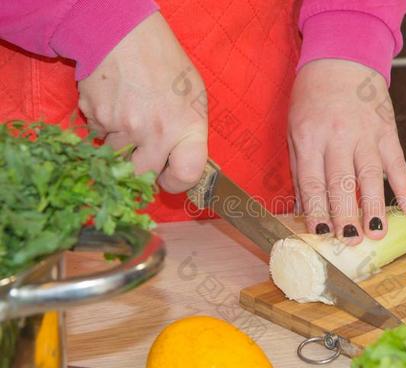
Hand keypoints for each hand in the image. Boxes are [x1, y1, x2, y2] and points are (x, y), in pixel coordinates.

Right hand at [78, 12, 206, 192]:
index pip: (187, 175)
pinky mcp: (96, 118)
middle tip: (145, 150)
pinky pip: (99, 136)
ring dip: (122, 145)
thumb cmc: (166, 63)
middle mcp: (156, 132)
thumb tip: (182, 165)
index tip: (170, 175)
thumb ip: (190, 133)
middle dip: (143, 168)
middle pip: (143, 175)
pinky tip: (115, 104)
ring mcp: (123, 127)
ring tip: (131, 114)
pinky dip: (105, 127)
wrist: (123, 33)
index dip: (178, 181)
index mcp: (187, 126)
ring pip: (118, 156)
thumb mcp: (195, 96)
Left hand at [288, 59, 405, 244]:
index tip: (321, 234)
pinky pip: (397, 163)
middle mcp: (338, 137)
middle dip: (346, 214)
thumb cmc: (312, 100)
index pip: (313, 181)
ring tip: (377, 233)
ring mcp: (366, 133)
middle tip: (350, 241)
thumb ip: (301, 171)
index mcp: (310, 137)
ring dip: (375, 206)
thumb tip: (302, 210)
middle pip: (343, 182)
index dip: (317, 209)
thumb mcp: (295, 131)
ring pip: (371, 176)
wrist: (341, 60)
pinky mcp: (387, 131)